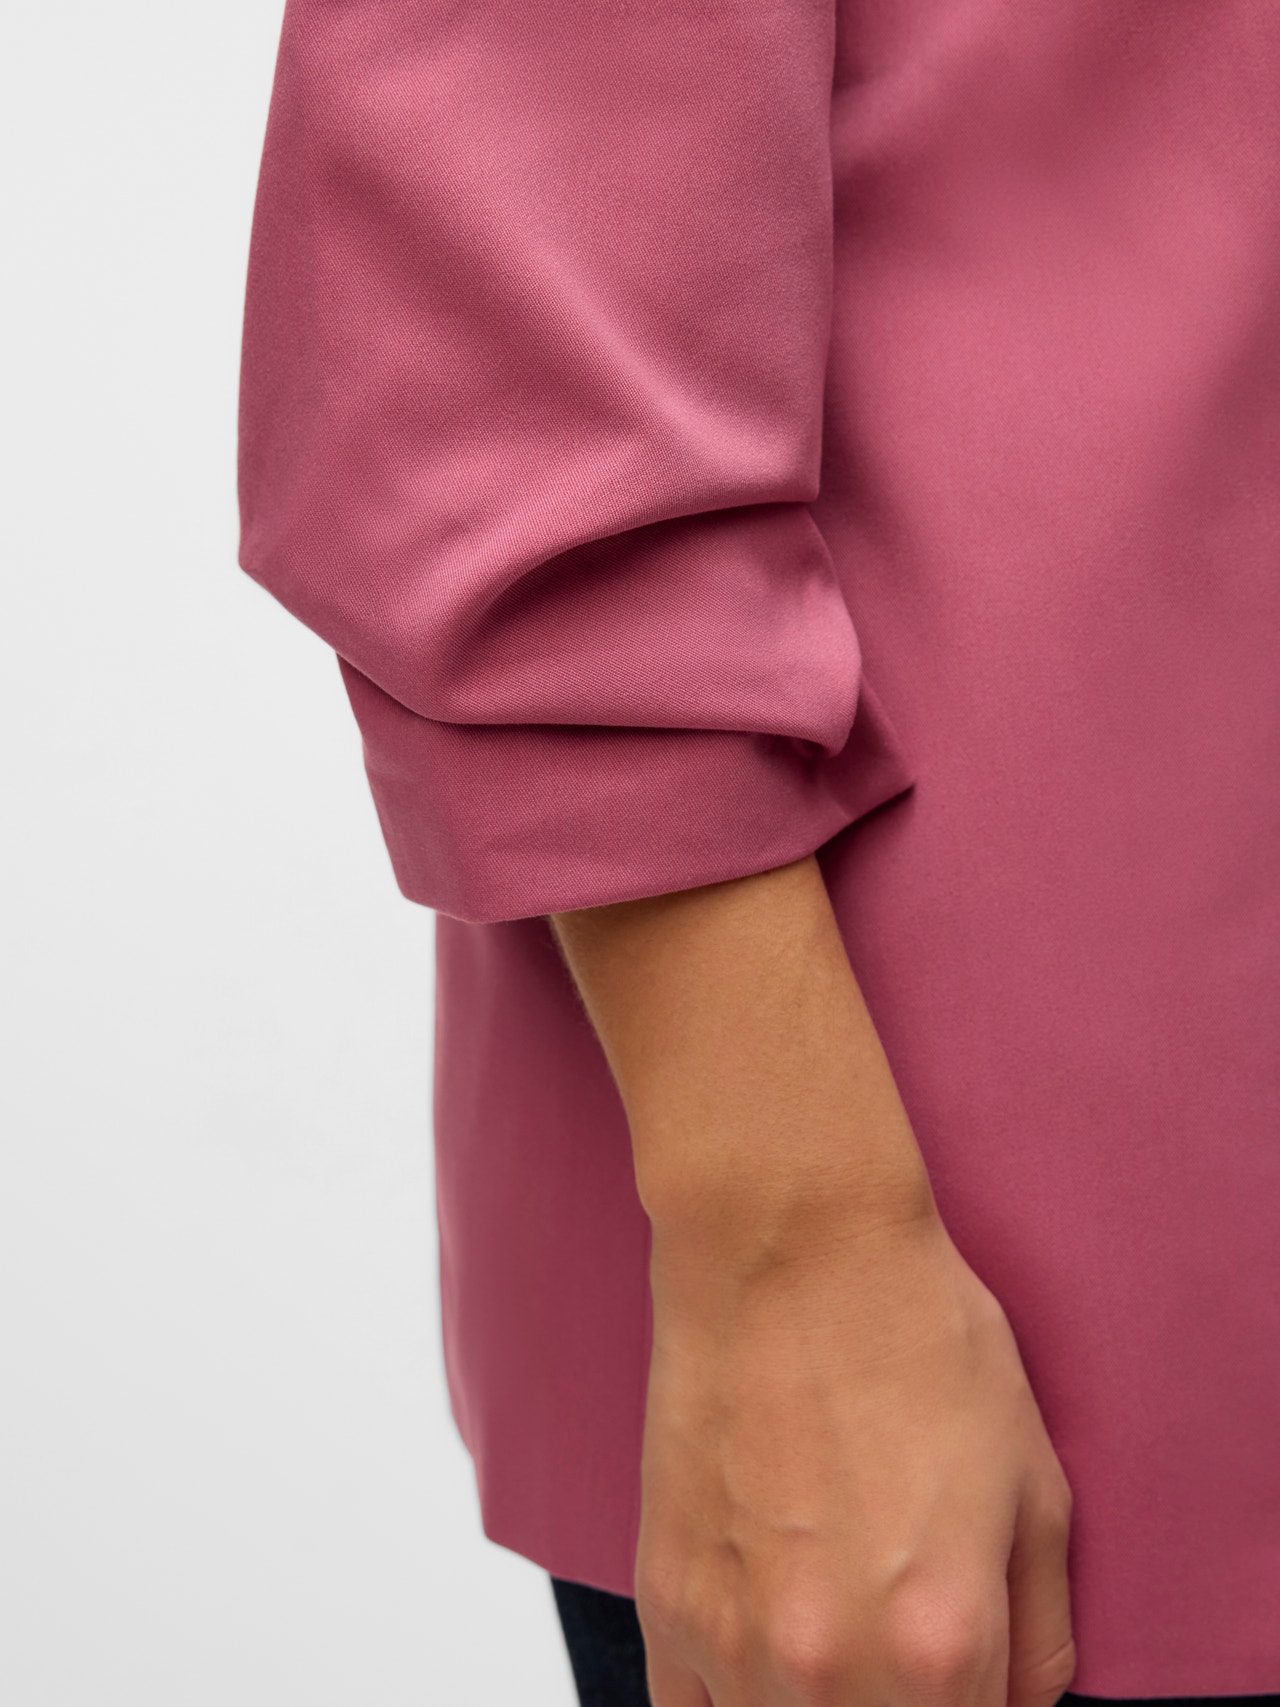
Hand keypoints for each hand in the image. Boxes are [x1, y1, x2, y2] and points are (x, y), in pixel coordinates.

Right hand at [636, 1204, 1075, 1706]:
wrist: (789, 1244)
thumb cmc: (918, 1337)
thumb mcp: (1038, 1485)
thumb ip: (1039, 1637)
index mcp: (941, 1651)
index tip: (961, 1676)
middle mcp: (828, 1670)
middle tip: (903, 1639)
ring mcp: (732, 1641)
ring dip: (819, 1706)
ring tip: (836, 1625)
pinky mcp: (664, 1598)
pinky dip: (734, 1697)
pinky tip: (765, 1642)